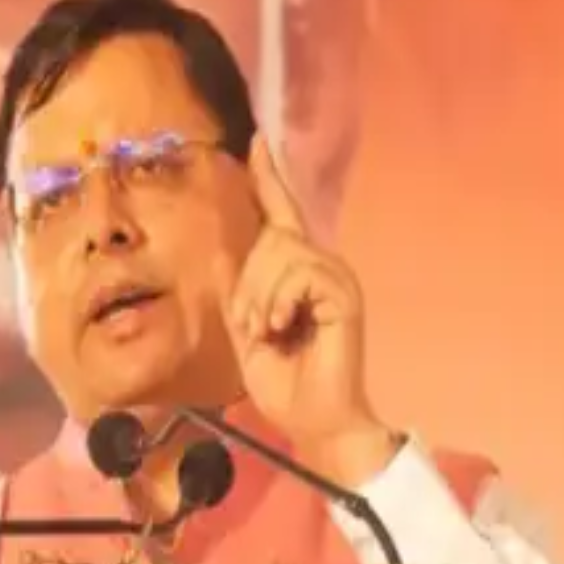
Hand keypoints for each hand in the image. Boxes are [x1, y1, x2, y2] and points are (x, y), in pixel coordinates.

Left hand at [217, 135, 393, 477]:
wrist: (313, 421)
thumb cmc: (283, 384)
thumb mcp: (245, 334)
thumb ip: (236, 294)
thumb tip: (220, 254)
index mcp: (297, 274)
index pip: (281, 215)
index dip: (269, 178)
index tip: (257, 141)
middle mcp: (321, 267)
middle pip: (271, 237)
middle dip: (248, 282)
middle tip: (252, 326)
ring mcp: (336, 278)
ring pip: (282, 254)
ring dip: (260, 296)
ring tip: (268, 330)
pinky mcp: (343, 294)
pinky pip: (298, 273)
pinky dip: (279, 301)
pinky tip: (283, 328)